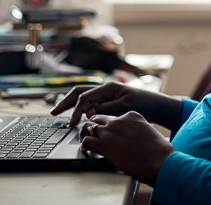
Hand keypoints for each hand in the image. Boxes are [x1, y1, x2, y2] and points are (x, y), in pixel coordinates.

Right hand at [51, 82, 183, 129]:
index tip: (72, 122)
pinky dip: (80, 108)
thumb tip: (88, 112)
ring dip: (71, 104)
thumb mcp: (125, 107)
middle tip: (54, 112)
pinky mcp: (107, 102)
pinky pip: (90, 103)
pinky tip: (74, 115)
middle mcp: (105, 89)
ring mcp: (105, 95)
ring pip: (83, 97)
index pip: (86, 97)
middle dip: (66, 101)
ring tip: (59, 112)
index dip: (77, 110)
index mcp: (108, 87)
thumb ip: (106, 109)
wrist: (157, 105)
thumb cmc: (144, 103)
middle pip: (79, 92)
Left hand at [81, 112, 174, 185]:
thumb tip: (129, 137)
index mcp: (131, 115)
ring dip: (86, 133)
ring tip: (86, 138)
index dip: (109, 124)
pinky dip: (85, 144)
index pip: (113, 116)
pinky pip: (87, 141)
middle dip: (94, 125)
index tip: (107, 129)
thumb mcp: (147, 131)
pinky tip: (87, 148)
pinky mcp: (104, 145)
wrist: (159, 160)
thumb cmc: (158, 150)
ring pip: (89, 127)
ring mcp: (110, 131)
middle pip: (99, 118)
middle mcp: (119, 120)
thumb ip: (135, 130)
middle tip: (92, 132)